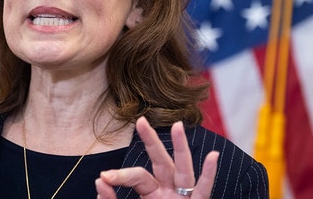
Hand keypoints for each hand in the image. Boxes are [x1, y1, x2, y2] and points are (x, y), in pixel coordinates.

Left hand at [95, 117, 218, 197]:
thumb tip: (100, 181)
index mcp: (152, 193)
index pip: (137, 177)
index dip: (121, 176)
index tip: (104, 177)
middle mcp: (170, 191)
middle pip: (160, 162)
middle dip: (151, 142)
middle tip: (140, 121)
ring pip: (183, 170)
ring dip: (180, 148)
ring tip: (177, 126)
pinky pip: (204, 191)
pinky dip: (208, 175)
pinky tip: (212, 156)